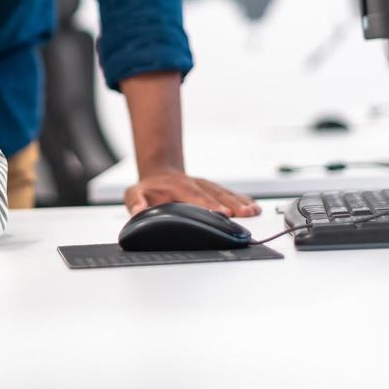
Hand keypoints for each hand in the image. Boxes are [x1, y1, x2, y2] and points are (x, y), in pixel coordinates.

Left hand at [125, 171, 260, 216]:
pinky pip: (230, 194)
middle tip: (244, 214)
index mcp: (178, 186)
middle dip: (231, 205)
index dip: (208, 204)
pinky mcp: (214, 190)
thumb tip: (137, 210)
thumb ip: (135, 201)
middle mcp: (195, 184)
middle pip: (215, 195)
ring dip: (240, 202)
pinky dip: (242, 200)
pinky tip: (253, 206)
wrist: (160, 174)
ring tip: (253, 211)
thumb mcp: (135, 193)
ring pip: (225, 193)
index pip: (194, 196)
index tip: (220, 212)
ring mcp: (206, 186)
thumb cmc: (149, 189)